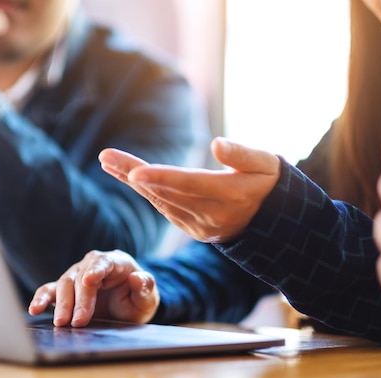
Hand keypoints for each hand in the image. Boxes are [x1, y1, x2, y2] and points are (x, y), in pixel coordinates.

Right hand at [28, 250, 158, 326]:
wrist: (129, 307)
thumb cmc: (138, 299)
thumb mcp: (148, 297)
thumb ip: (145, 286)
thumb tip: (138, 278)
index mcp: (115, 262)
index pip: (103, 262)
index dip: (95, 270)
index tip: (88, 280)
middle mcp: (92, 266)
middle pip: (80, 278)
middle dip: (78, 300)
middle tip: (77, 322)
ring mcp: (77, 277)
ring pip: (64, 284)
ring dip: (61, 304)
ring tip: (60, 323)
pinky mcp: (65, 291)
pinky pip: (50, 291)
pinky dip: (41, 298)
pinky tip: (34, 309)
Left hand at [99, 137, 280, 242]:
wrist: (275, 224)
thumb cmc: (271, 184)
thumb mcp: (267, 164)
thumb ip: (242, 155)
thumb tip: (216, 144)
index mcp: (230, 196)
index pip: (190, 185)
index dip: (161, 178)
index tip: (134, 172)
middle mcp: (211, 215)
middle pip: (166, 192)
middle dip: (133, 173)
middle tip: (106, 155)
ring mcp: (200, 226)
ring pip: (161, 201)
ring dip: (133, 181)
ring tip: (109, 161)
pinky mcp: (193, 229)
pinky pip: (165, 208)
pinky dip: (146, 191)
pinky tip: (128, 176)